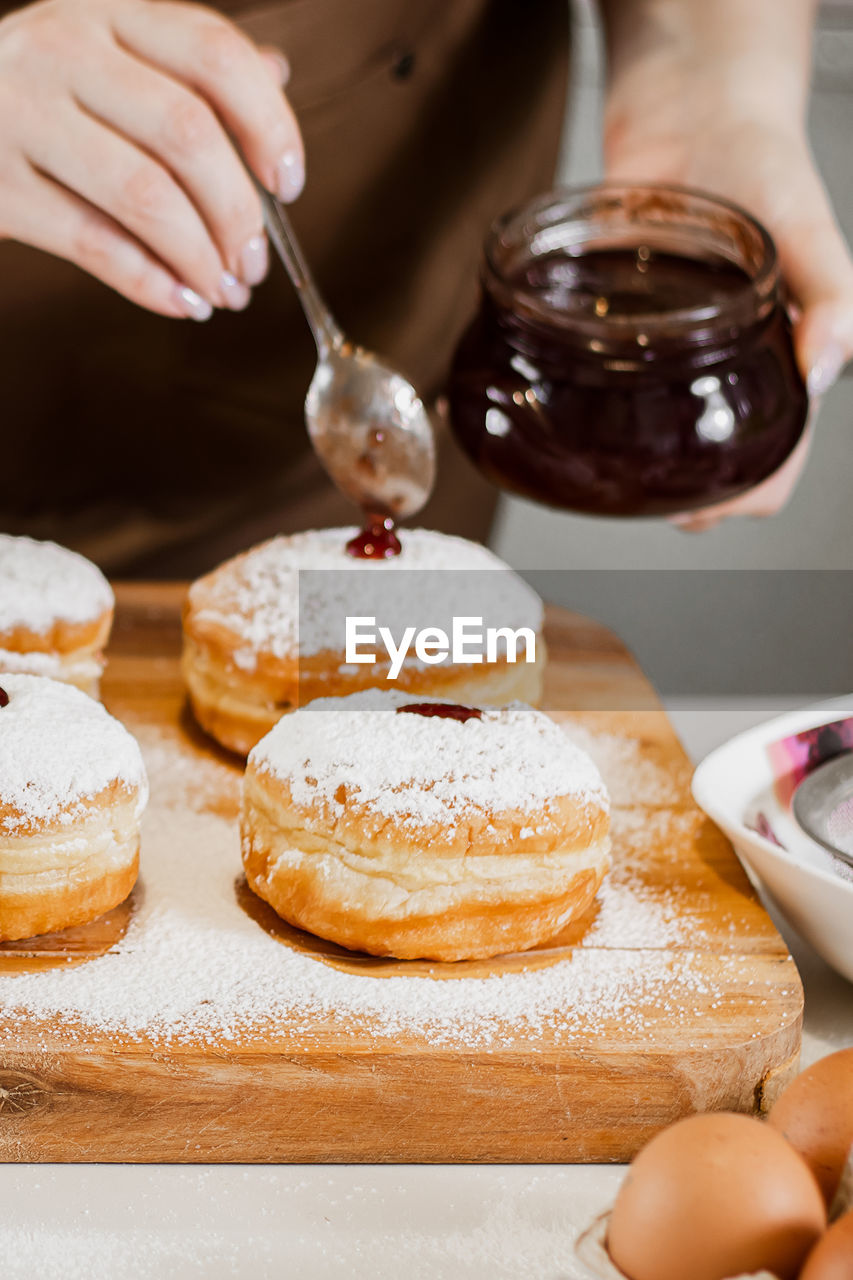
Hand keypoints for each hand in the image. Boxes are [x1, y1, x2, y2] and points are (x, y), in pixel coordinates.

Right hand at [0, 0, 304, 317]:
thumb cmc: (43, 94)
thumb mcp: (109, 56)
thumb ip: (187, 65)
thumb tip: (277, 75)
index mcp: (109, 9)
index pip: (215, 56)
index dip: (270, 125)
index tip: (290, 184)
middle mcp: (63, 48)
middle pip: (187, 134)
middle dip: (239, 214)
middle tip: (254, 263)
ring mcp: (23, 113)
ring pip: (145, 195)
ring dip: (201, 257)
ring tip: (224, 291)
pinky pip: (95, 243)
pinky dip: (152, 284)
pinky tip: (183, 302)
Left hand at [601, 1, 852, 526]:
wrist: (695, 105)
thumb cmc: (765, 164)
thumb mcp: (811, 231)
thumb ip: (829, 299)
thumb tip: (824, 371)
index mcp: (779, 360)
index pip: (773, 459)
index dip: (744, 498)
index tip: (702, 514)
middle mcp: (721, 366)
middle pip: (705, 462)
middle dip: (678, 495)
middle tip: (637, 499)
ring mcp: (666, 351)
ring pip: (650, 432)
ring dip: (628, 459)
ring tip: (596, 464)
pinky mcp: (618, 324)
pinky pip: (598, 374)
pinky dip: (575, 396)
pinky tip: (550, 405)